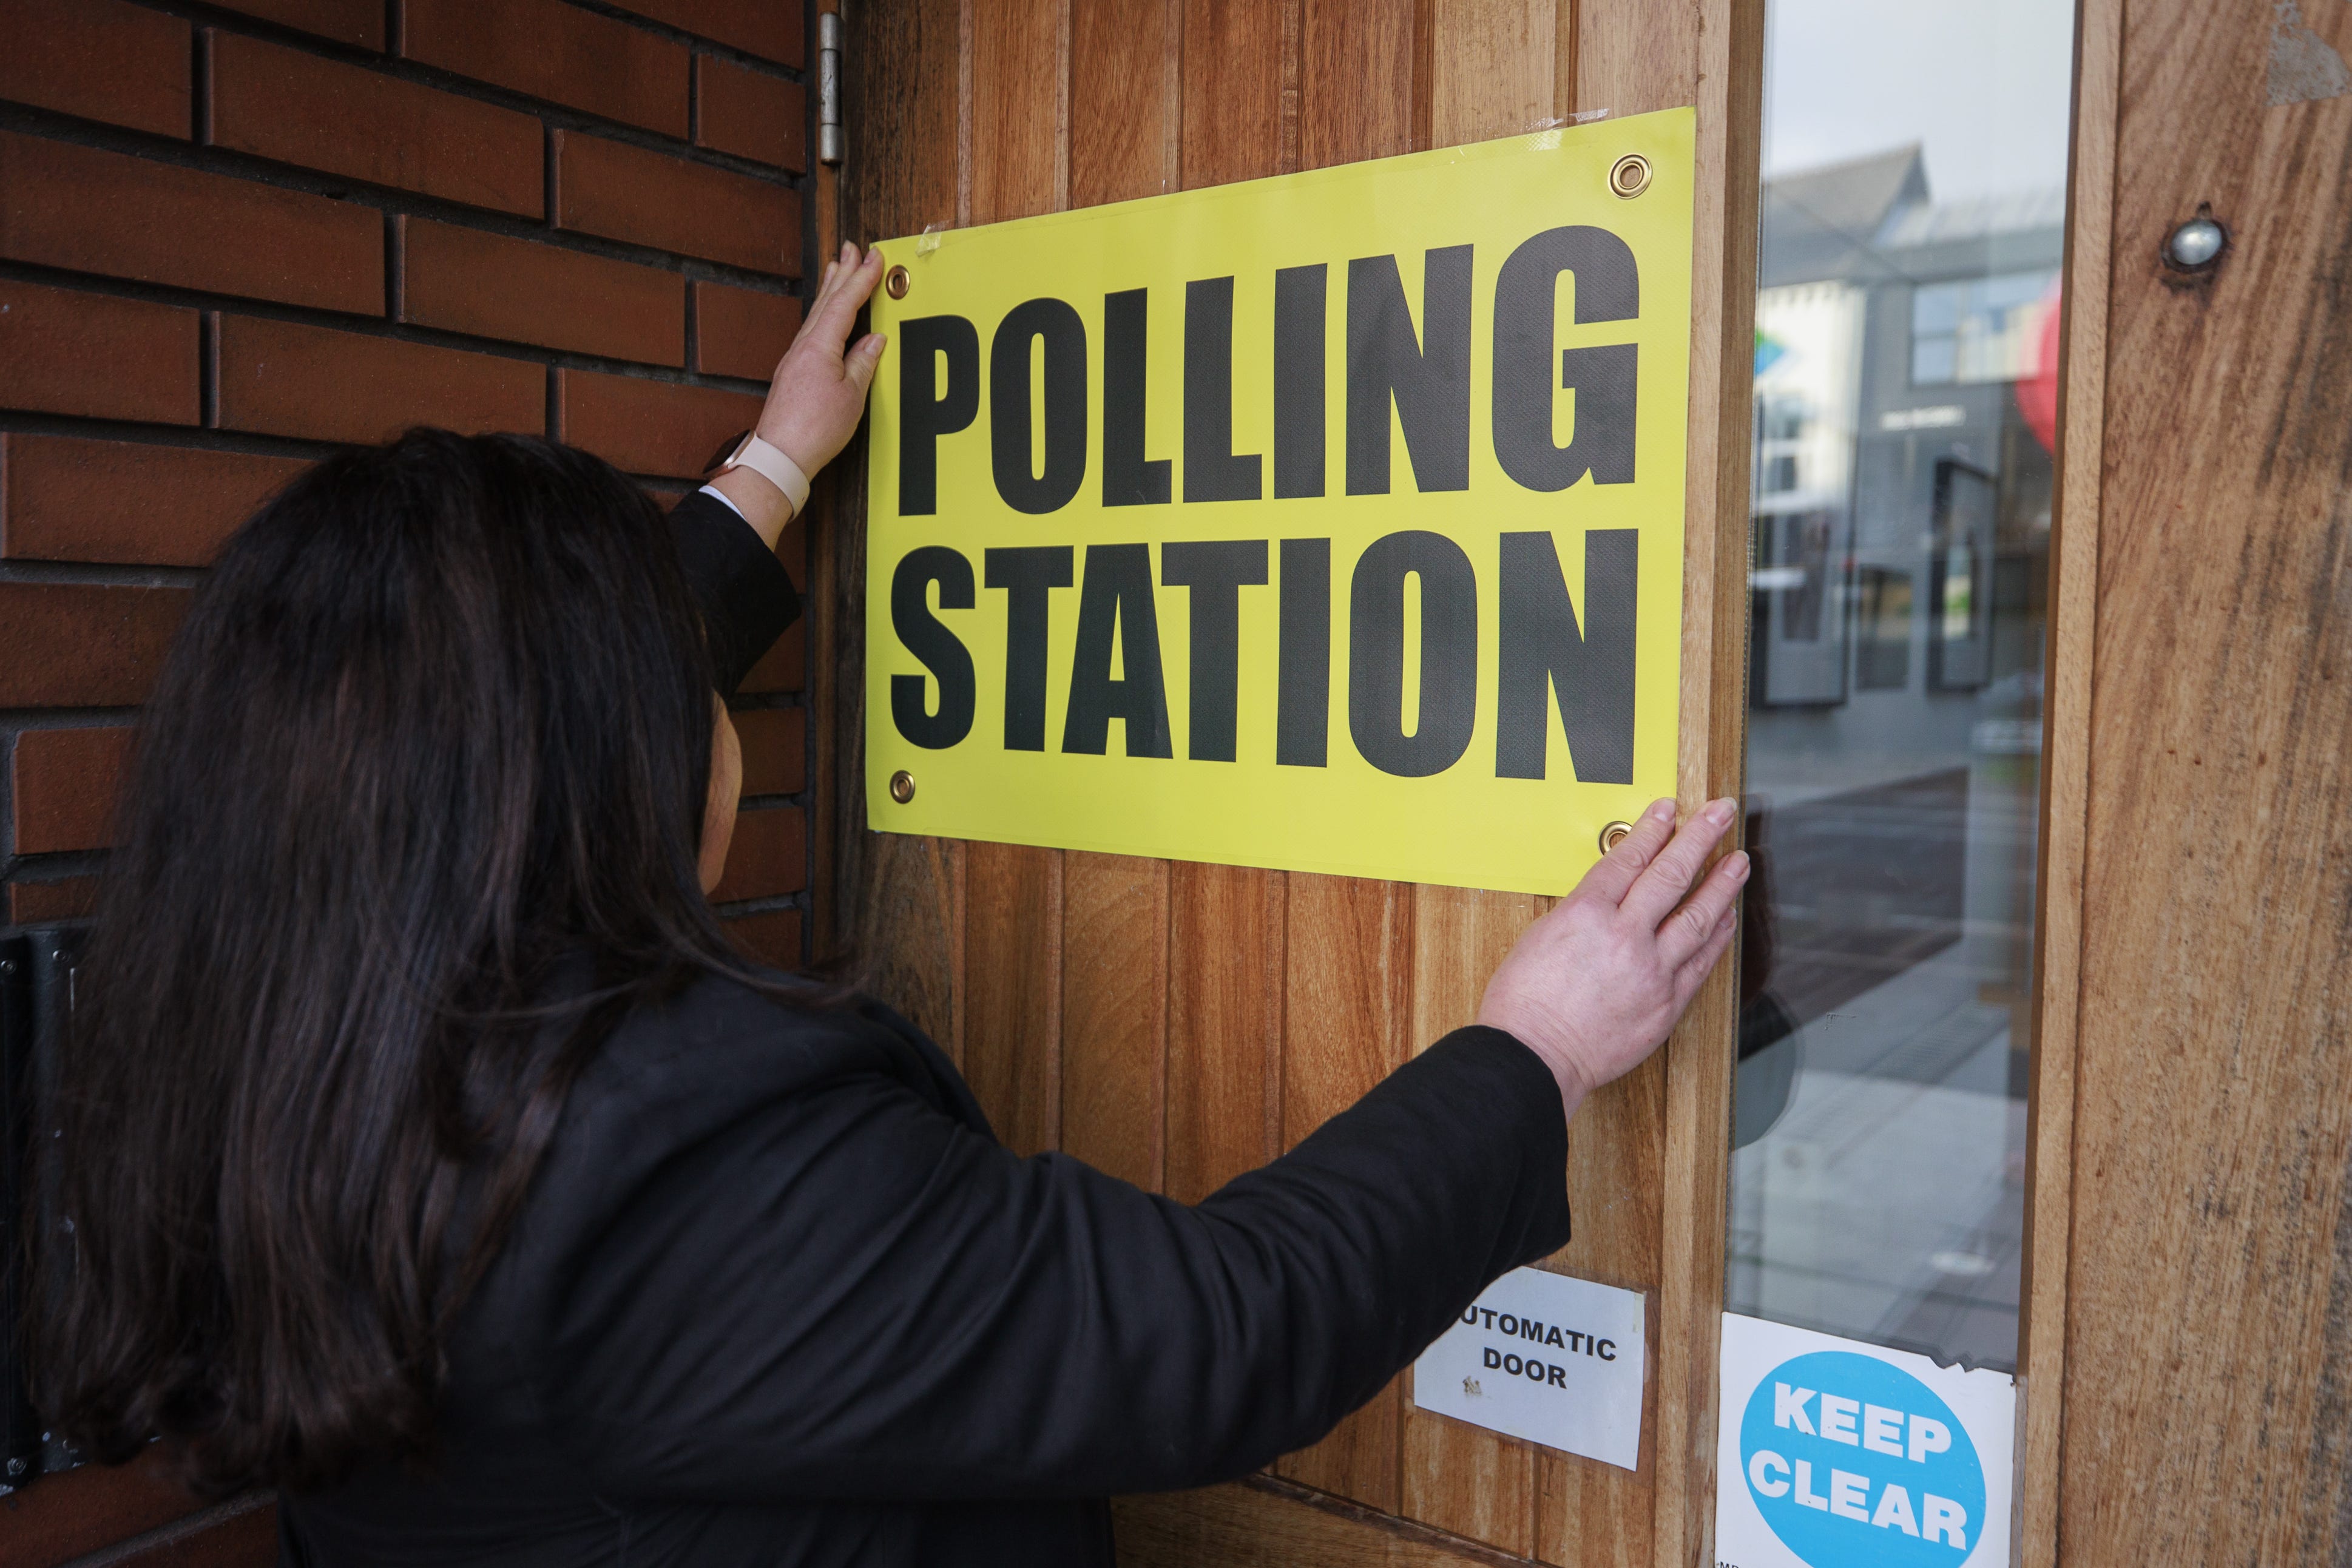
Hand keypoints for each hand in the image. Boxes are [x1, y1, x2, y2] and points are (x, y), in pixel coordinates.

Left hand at [756, 242, 887, 475]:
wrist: (780, 455)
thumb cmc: (815, 430)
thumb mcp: (851, 396)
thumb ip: (863, 363)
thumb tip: (874, 341)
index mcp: (820, 347)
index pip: (845, 303)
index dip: (862, 279)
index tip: (874, 257)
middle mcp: (804, 346)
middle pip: (826, 301)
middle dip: (842, 272)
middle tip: (852, 248)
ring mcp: (795, 357)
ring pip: (816, 313)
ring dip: (830, 288)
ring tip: (837, 268)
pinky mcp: (793, 371)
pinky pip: (812, 330)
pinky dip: (822, 312)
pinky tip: (828, 315)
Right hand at [1476, 797, 1748, 1116]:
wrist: (1534, 1058)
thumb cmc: (1523, 1006)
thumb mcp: (1540, 938)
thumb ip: (1581, 915)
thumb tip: (1609, 901)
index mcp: (1585, 914)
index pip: (1628, 858)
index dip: (1653, 829)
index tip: (1669, 809)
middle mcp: (1624, 937)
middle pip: (1671, 875)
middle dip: (1700, 838)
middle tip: (1721, 814)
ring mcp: (1651, 970)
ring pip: (1697, 917)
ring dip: (1721, 884)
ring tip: (1738, 862)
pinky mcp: (1666, 1004)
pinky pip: (1700, 962)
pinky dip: (1716, 937)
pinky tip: (1725, 918)